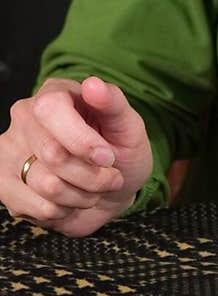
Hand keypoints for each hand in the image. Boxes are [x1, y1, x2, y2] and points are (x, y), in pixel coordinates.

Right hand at [0, 76, 153, 236]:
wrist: (112, 187)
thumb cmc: (119, 149)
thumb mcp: (128, 123)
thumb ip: (113, 102)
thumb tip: (92, 84)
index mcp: (54, 92)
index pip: (51, 110)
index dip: (81, 140)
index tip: (108, 158)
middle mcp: (25, 117)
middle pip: (53, 154)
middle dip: (91, 175)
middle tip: (110, 176)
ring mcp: (10, 151)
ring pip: (47, 186)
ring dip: (82, 195)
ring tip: (93, 188)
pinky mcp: (5, 184)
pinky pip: (38, 208)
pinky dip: (65, 210)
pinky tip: (72, 199)